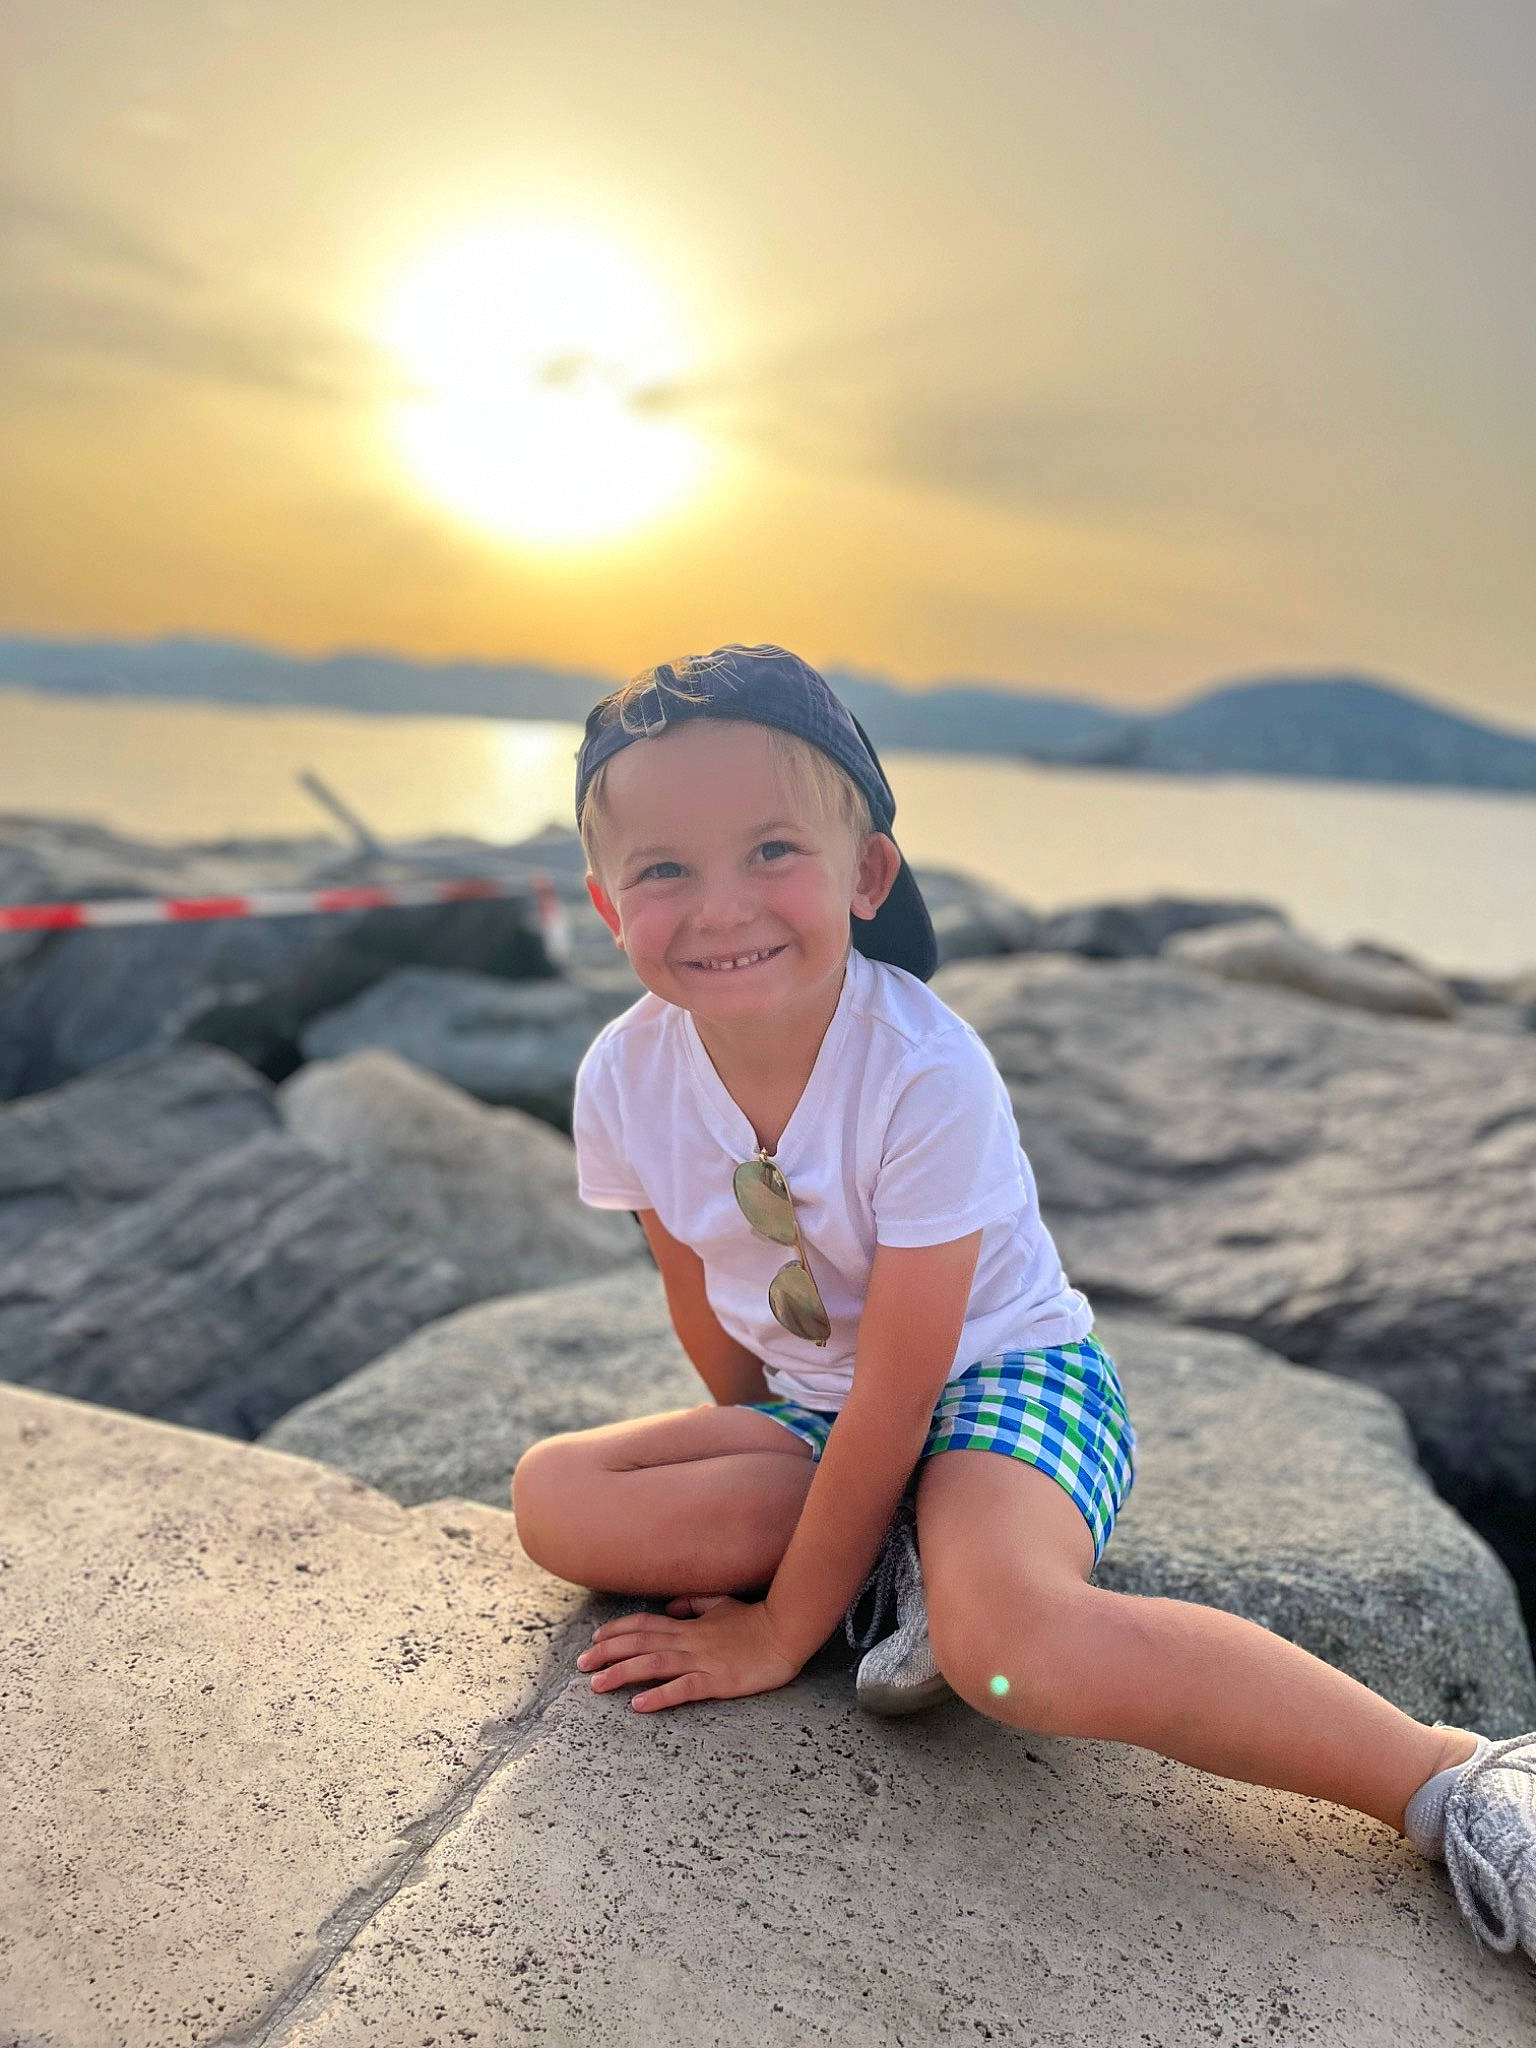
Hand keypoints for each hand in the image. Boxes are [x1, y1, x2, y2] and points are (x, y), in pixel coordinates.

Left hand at [576, 1594, 803, 1712]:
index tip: (594, 1641)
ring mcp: (701, 1661)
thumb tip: (669, 1606)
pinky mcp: (716, 1681)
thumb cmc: (754, 1620)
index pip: (643, 1625)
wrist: (785, 1632)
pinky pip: (683, 1688)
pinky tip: (639, 1705)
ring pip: (652, 1665)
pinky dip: (659, 1696)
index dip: (616, 1632)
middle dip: (606, 1654)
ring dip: (621, 1674)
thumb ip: (694, 1603)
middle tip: (580, 1665)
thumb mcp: (721, 1604)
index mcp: (687, 1625)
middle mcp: (688, 1641)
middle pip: (638, 1644)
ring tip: (597, 1685)